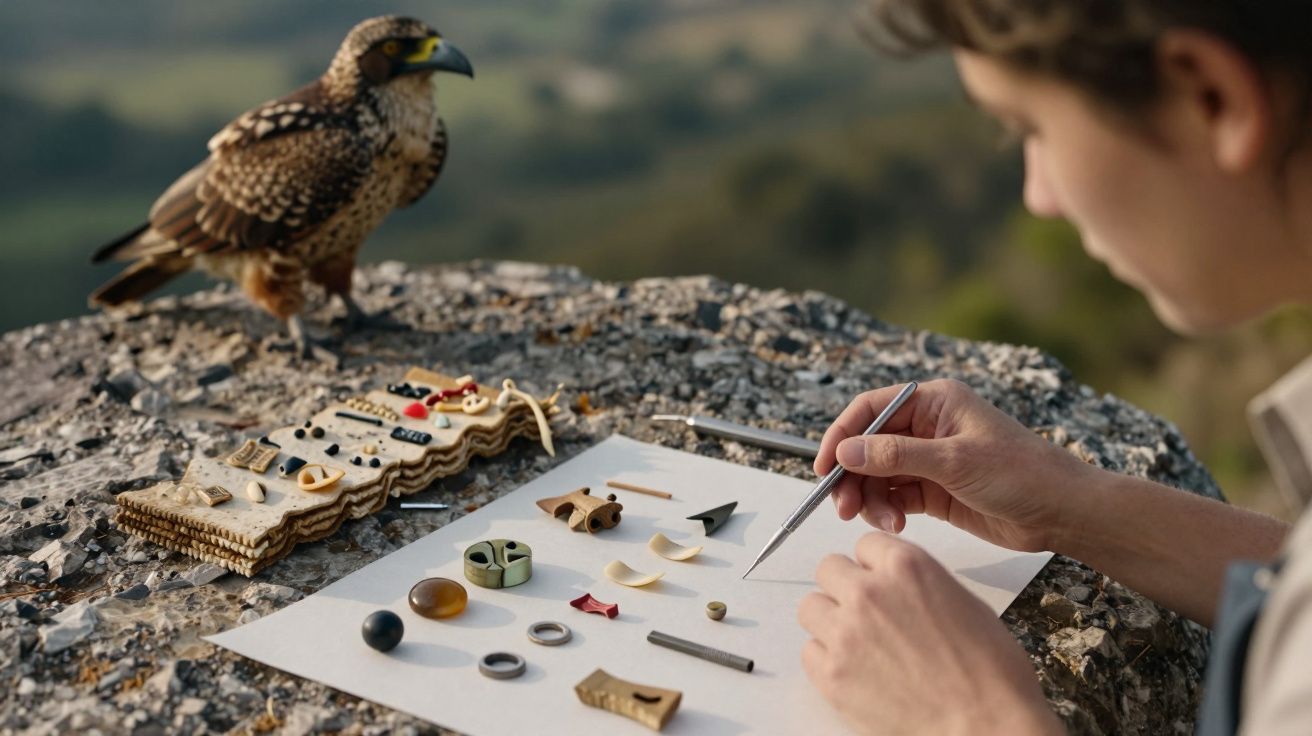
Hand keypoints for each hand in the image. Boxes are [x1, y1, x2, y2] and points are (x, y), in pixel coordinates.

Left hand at [798, 532, 1061, 735]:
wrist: (986, 727)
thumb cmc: (991, 675)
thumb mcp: (964, 603)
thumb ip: (920, 584)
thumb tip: (900, 588)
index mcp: (906, 567)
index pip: (865, 545)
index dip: (874, 566)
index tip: (881, 583)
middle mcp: (869, 593)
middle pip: (829, 570)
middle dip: (846, 588)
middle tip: (868, 615)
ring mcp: (845, 633)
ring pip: (811, 608)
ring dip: (830, 621)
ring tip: (859, 644)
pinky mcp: (831, 674)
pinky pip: (809, 652)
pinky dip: (826, 660)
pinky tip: (855, 672)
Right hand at [815, 379, 1092, 552]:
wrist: (1062, 511)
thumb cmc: (1022, 473)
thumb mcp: (955, 461)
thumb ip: (897, 456)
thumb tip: (847, 450)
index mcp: (933, 402)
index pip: (871, 410)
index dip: (842, 435)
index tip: (824, 466)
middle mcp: (927, 427)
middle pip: (868, 446)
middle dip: (852, 476)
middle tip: (842, 506)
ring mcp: (929, 460)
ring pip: (877, 475)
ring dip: (869, 499)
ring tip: (884, 522)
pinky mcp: (934, 490)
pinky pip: (894, 497)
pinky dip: (887, 512)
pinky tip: (897, 525)